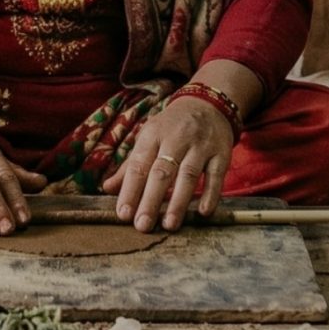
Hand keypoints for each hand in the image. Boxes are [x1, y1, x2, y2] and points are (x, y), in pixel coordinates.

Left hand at [113, 98, 235, 231]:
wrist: (208, 104)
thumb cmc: (171, 128)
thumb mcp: (148, 139)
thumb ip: (130, 166)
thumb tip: (107, 188)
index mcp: (153, 135)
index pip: (139, 165)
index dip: (130, 190)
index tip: (123, 214)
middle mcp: (176, 139)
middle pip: (162, 172)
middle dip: (151, 200)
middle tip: (142, 225)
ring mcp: (201, 145)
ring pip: (188, 175)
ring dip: (179, 202)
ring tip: (169, 225)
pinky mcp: (221, 153)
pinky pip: (216, 175)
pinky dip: (210, 194)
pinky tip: (203, 212)